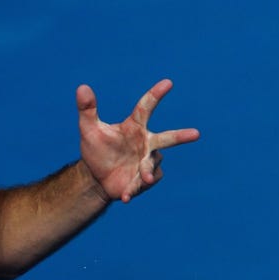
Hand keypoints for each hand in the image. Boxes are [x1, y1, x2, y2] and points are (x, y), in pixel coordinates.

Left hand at [77, 79, 199, 202]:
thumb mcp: (88, 129)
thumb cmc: (96, 150)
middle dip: (181, 136)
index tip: (168, 82)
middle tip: (196, 133)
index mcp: (134, 127)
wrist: (96, 178)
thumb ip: (87, 109)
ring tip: (141, 178)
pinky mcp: (146, 179)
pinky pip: (144, 182)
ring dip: (146, 172)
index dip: (156, 95)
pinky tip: (124, 196)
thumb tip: (82, 87)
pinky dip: (133, 189)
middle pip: (166, 138)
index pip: (146, 107)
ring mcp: (148, 161)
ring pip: (152, 165)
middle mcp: (146, 142)